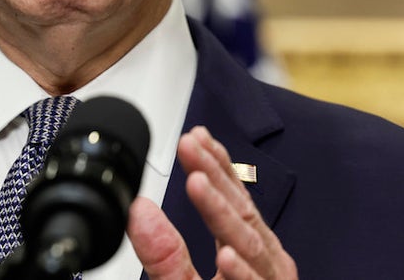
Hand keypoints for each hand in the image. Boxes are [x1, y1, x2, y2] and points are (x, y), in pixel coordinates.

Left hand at [128, 127, 297, 279]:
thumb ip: (165, 250)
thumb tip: (139, 210)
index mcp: (251, 248)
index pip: (236, 198)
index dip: (217, 165)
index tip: (195, 137)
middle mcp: (264, 262)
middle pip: (241, 212)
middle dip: (214, 176)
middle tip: (189, 148)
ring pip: (249, 246)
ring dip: (222, 214)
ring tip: (197, 183)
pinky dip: (242, 273)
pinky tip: (226, 258)